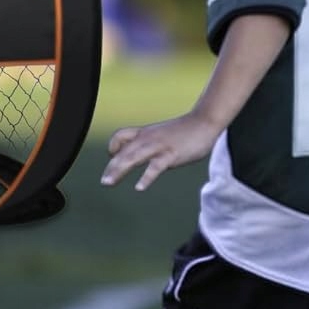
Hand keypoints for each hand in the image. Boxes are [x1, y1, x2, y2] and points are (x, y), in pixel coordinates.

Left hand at [100, 112, 219, 191]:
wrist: (204, 121)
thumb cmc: (185, 130)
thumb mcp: (162, 134)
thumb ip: (150, 142)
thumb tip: (141, 153)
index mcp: (146, 133)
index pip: (121, 136)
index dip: (113, 147)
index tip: (112, 158)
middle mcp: (148, 138)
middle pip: (123, 152)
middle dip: (111, 167)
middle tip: (104, 182)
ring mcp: (158, 146)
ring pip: (133, 157)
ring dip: (119, 170)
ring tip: (109, 183)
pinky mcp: (170, 154)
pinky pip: (155, 166)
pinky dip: (146, 177)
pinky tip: (139, 187)